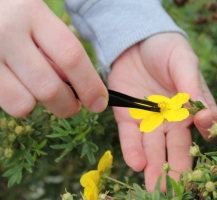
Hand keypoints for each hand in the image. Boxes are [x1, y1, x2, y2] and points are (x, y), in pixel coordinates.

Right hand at [0, 1, 107, 117]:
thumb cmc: (16, 17)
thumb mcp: (39, 20)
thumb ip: (58, 49)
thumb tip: (81, 90)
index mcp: (33, 13)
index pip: (71, 56)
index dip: (90, 86)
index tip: (99, 103)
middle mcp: (8, 32)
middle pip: (50, 88)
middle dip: (68, 105)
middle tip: (72, 104)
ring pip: (26, 103)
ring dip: (41, 104)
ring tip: (39, 88)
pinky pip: (9, 105)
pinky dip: (21, 103)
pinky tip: (21, 86)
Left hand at [108, 33, 216, 191]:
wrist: (136, 42)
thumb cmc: (167, 50)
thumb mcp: (183, 62)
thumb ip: (193, 86)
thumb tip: (205, 112)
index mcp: (190, 108)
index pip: (201, 129)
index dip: (206, 134)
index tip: (203, 131)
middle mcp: (171, 120)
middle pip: (176, 148)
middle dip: (176, 169)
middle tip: (176, 190)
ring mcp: (149, 121)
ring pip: (153, 149)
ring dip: (154, 168)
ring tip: (155, 188)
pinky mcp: (128, 118)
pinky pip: (130, 137)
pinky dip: (133, 150)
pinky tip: (137, 164)